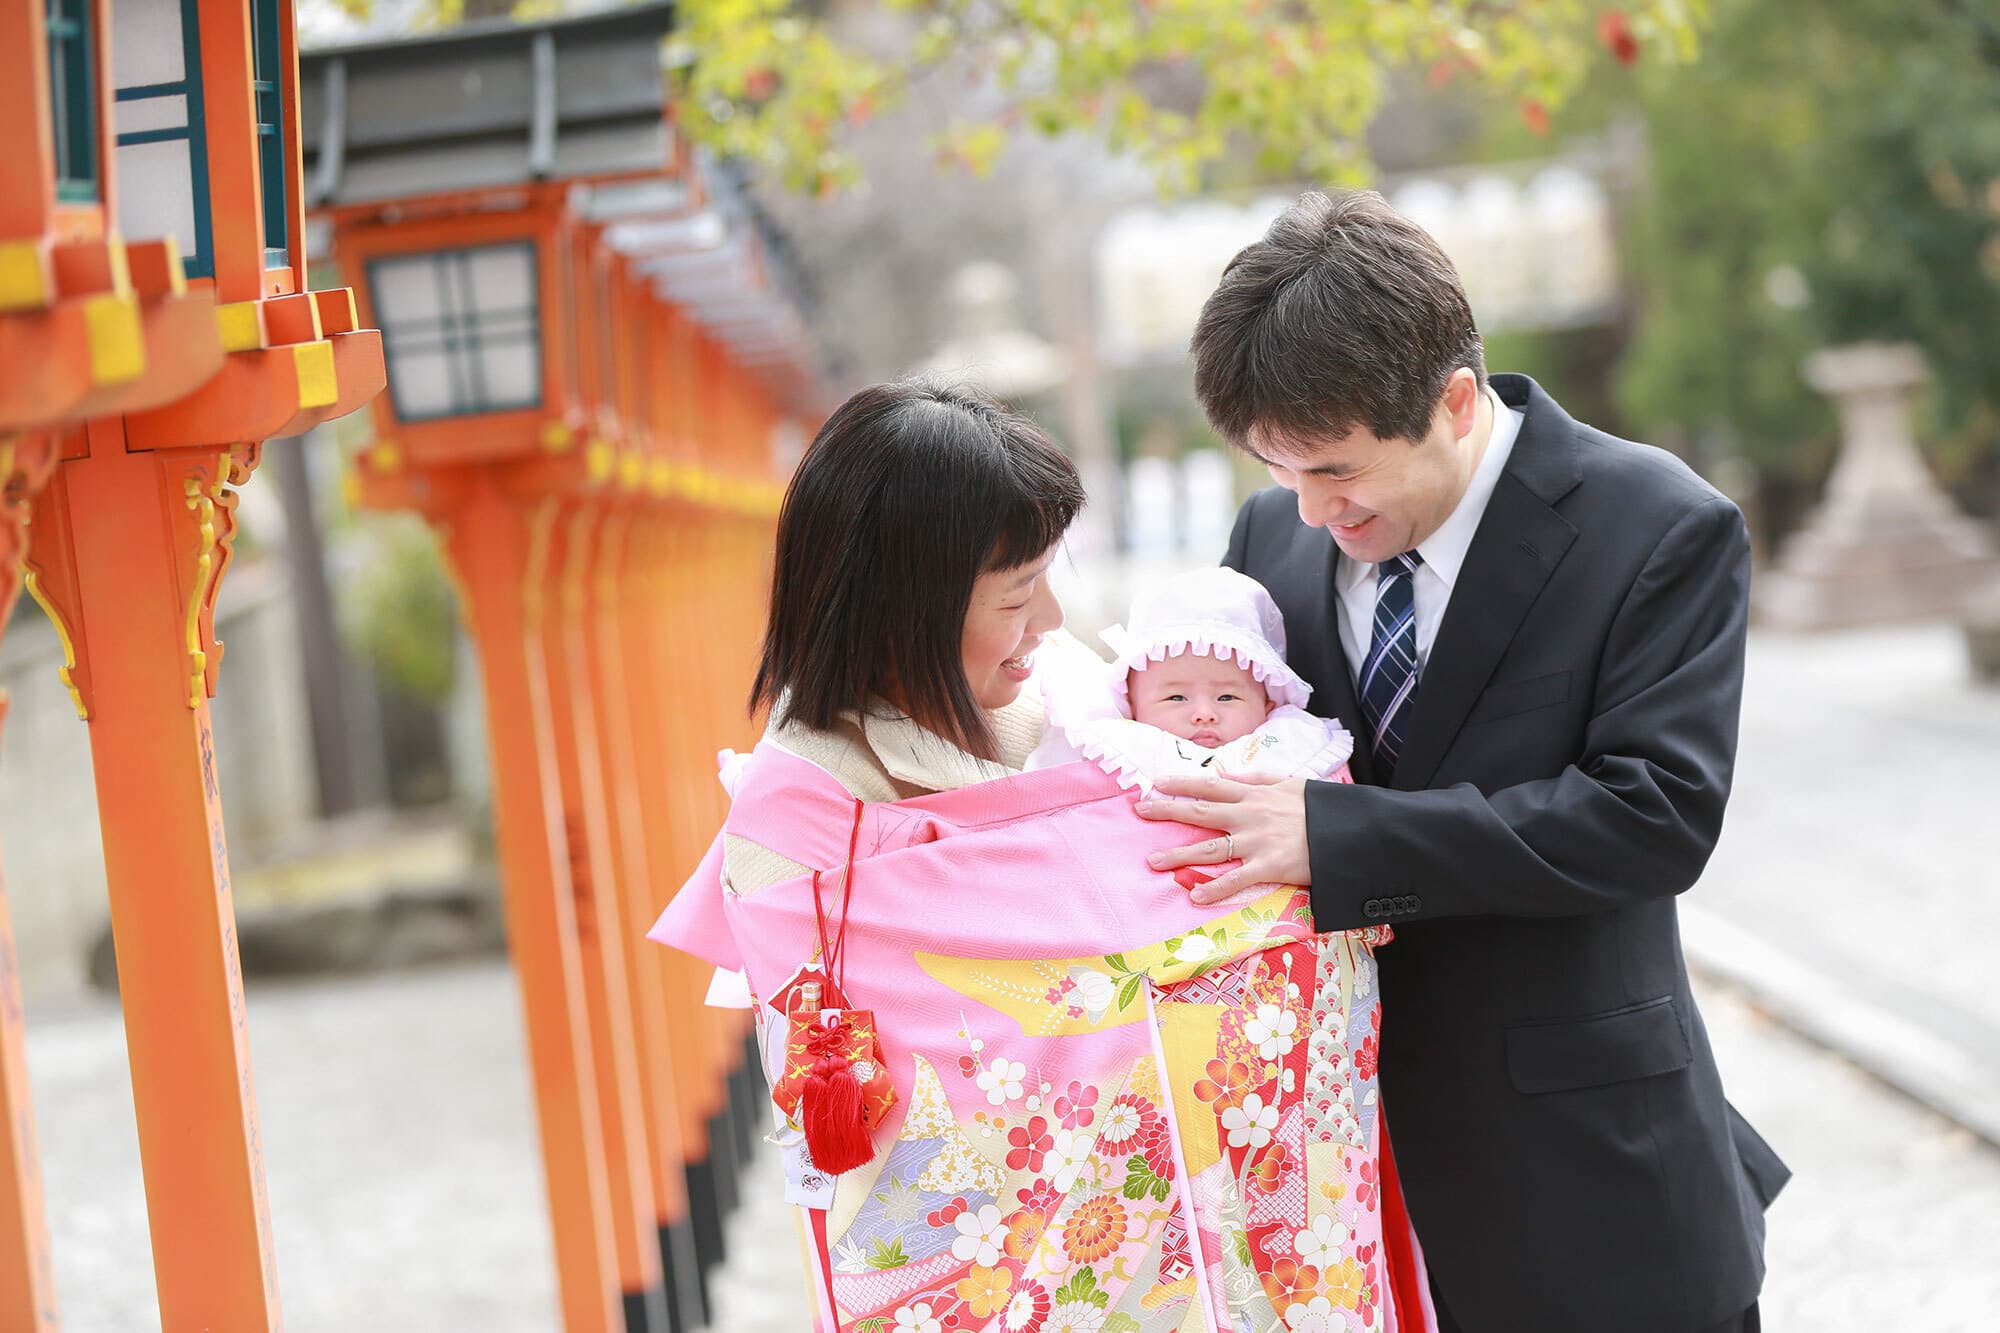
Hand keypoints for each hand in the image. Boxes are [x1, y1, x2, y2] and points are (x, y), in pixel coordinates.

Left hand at [1134, 771, 1310, 904]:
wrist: (1352, 832)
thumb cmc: (1323, 808)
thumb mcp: (1291, 783)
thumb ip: (1258, 778)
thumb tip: (1227, 773)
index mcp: (1255, 795)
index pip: (1211, 784)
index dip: (1182, 782)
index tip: (1157, 782)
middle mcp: (1250, 816)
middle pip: (1201, 811)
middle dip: (1168, 810)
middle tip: (1141, 810)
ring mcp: (1257, 842)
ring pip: (1210, 847)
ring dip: (1179, 854)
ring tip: (1153, 861)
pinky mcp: (1269, 866)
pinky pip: (1236, 879)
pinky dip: (1214, 889)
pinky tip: (1194, 895)